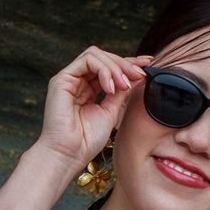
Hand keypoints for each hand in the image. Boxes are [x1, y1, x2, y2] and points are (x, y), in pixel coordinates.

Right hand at [38, 46, 153, 169]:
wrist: (69, 154)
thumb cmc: (87, 140)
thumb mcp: (111, 111)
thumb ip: (120, 92)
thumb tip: (136, 75)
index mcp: (89, 89)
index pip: (109, 68)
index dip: (129, 63)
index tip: (148, 64)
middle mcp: (77, 81)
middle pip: (103, 58)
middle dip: (125, 64)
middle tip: (139, 74)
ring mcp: (69, 79)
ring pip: (95, 55)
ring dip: (115, 67)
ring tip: (124, 85)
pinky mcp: (61, 79)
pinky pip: (86, 61)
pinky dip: (103, 70)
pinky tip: (111, 87)